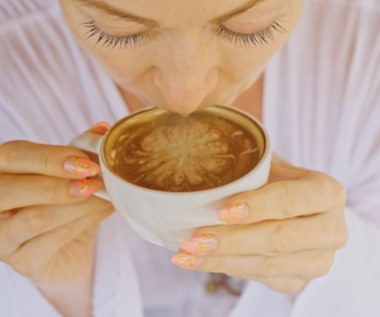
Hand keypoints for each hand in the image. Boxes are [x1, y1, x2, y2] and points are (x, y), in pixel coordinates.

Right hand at [0, 123, 112, 290]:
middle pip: (11, 190)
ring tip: (108, 195)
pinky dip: (86, 222)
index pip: (13, 156)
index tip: (87, 161)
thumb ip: (78, 151)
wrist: (64, 248)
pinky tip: (106, 210)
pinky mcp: (23, 262)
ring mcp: (2, 237)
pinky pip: (54, 239)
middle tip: (96, 181)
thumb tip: (102, 129)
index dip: (50, 158)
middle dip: (58, 184)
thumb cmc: (60, 202)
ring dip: (79, 204)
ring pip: (36, 218)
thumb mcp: (65, 173)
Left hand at [172, 154, 347, 292]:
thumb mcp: (268, 164)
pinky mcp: (301, 280)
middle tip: (193, 240)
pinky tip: (199, 262)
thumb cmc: (275, 181)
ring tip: (187, 253)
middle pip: (279, 239)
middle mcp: (332, 229)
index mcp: (327, 192)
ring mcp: (319, 260)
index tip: (222, 211)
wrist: (296, 209)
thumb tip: (198, 155)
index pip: (291, 199)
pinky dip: (226, 269)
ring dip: (222, 260)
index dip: (257, 206)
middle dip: (231, 241)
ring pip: (267, 265)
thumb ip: (246, 162)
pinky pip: (261, 279)